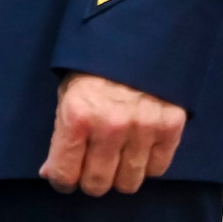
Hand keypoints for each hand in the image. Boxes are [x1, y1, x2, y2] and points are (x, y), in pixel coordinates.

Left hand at [40, 71, 186, 195]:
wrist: (137, 37)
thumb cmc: (93, 66)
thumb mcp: (67, 94)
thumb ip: (61, 135)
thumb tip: (51, 173)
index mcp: (77, 114)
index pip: (65, 173)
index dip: (62, 180)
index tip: (65, 178)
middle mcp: (110, 125)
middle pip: (98, 183)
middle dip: (91, 180)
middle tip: (91, 167)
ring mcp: (143, 128)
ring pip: (129, 183)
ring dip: (120, 176)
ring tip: (116, 157)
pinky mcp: (170, 127)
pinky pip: (157, 169)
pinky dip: (147, 165)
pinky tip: (138, 148)